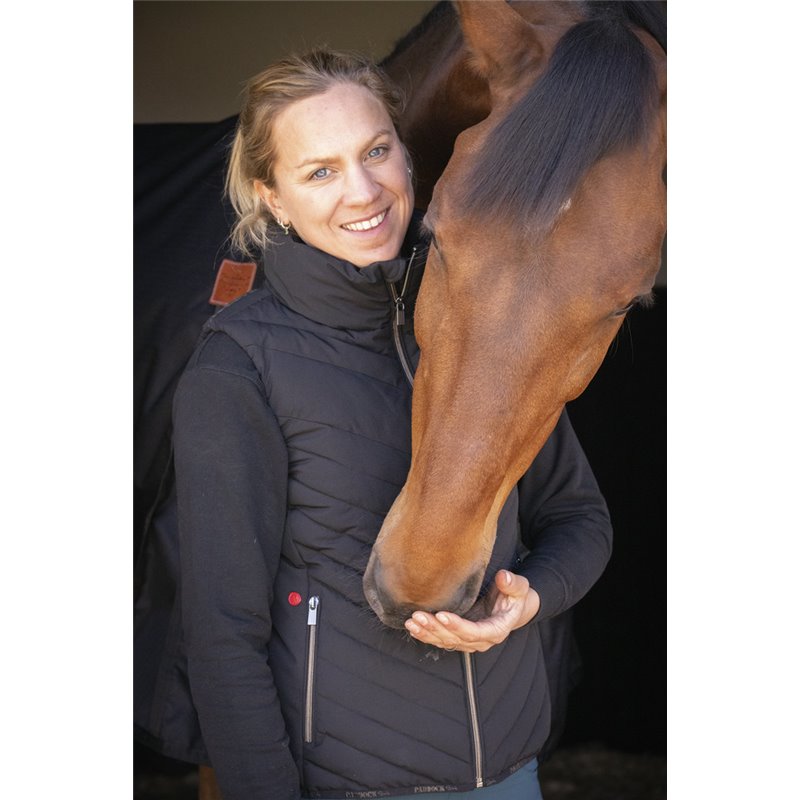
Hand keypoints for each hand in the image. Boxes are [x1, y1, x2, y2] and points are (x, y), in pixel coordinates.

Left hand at [403, 570, 540, 652]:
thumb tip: (503, 577)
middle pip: (455, 638)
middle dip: (435, 628)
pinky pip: (441, 639)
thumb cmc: (514, 596)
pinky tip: (413, 628)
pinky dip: (426, 635)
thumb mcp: (520, 587)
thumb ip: (513, 583)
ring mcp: (469, 640)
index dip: (458, 626)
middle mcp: (481, 640)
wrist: (512, 607)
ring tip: (411, 622)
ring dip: (427, 633)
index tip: (441, 615)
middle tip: (418, 616)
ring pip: (445, 641)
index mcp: (496, 630)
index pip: (475, 632)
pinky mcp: (459, 636)